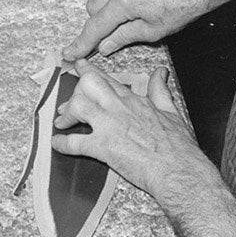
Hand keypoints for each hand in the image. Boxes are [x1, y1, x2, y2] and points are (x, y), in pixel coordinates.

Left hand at [50, 60, 214, 207]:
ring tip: (62, 123)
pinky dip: (62, 143)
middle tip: (67, 101)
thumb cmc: (177, 146)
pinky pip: (74, 143)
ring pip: (78, 106)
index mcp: (133, 100)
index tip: (79, 67)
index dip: (89, 71)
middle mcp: (118, 108)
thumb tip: (160, 74)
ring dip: (66, 114)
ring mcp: (109, 126)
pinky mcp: (102, 147)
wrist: (178, 169)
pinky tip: (57, 144)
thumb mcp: (171, 110)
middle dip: (74, 90)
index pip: (106, 78)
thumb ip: (160, 90)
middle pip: (88, 84)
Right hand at [63, 0, 231, 60]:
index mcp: (122, 2)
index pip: (94, 28)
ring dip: (109, 10)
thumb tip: (106, 46)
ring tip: (127, 21)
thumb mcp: (153, 31)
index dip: (81, 43)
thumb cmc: (184, 5)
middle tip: (106, 39)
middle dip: (97, 24)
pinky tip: (139, 5)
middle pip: (93, 8)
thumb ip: (124, 37)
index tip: (69, 53)